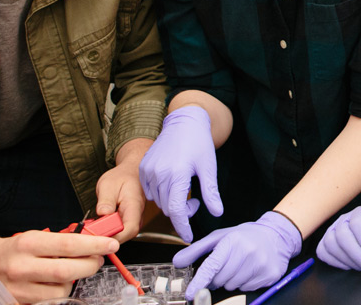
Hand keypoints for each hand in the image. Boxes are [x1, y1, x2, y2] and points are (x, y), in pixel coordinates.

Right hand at [0, 230, 117, 302]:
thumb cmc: (14, 250)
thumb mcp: (35, 237)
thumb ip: (61, 243)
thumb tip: (93, 246)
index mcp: (28, 244)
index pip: (69, 244)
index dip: (94, 245)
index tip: (111, 244)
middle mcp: (22, 266)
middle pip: (67, 271)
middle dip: (90, 265)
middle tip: (97, 260)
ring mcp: (19, 288)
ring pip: (61, 290)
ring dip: (72, 282)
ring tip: (67, 272)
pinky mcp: (17, 303)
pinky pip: (50, 301)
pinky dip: (57, 293)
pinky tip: (53, 284)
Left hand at [95, 138, 151, 241]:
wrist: (130, 174)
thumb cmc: (122, 177)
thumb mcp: (108, 185)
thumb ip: (105, 200)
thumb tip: (102, 214)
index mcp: (134, 208)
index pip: (128, 230)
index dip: (112, 235)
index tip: (97, 233)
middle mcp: (136, 218)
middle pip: (122, 237)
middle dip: (104, 236)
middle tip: (88, 230)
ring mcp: (132, 222)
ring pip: (118, 236)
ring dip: (104, 233)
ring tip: (92, 226)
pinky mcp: (126, 224)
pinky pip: (116, 232)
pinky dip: (105, 230)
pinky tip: (97, 224)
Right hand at [139, 107, 222, 242]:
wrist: (184, 122)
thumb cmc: (198, 143)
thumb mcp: (208, 168)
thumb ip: (211, 193)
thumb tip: (217, 213)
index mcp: (177, 174)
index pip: (176, 211)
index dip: (183, 227)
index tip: (188, 237)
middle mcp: (159, 174)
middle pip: (168, 208)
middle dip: (182, 212)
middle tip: (196, 201)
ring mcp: (148, 171)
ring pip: (159, 202)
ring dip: (172, 203)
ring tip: (185, 189)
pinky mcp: (143, 168)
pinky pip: (150, 192)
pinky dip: (161, 194)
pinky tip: (173, 184)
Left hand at [172, 211, 302, 293]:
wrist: (276, 236)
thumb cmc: (244, 236)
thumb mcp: (219, 238)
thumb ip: (196, 250)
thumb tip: (177, 262)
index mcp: (233, 241)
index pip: (212, 266)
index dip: (200, 281)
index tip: (191, 293)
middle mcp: (248, 252)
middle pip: (221, 280)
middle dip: (218, 277)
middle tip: (225, 266)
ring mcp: (260, 265)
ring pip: (233, 286)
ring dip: (231, 280)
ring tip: (239, 266)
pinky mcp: (270, 275)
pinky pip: (247, 288)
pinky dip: (244, 283)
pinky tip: (249, 270)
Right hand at [316, 206, 360, 271]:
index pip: (357, 225)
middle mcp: (344, 219)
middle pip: (342, 235)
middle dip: (357, 255)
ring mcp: (332, 231)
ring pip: (330, 244)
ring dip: (347, 260)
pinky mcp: (325, 243)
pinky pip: (322, 252)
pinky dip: (335, 262)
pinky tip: (349, 265)